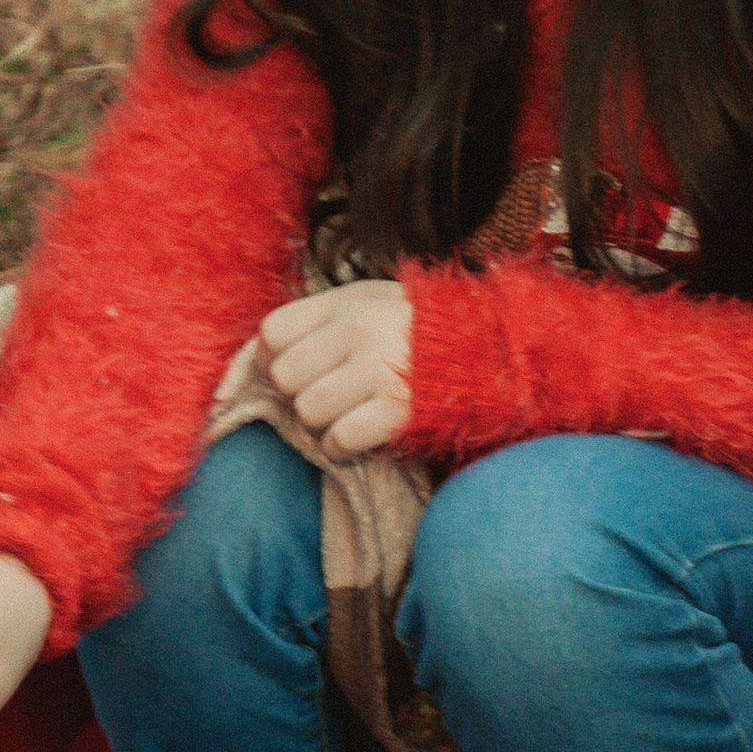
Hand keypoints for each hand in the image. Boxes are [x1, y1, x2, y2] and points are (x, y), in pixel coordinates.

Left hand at [258, 281, 412, 460]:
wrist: (494, 357)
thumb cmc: (422, 334)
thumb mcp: (375, 304)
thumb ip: (322, 320)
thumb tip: (258, 357)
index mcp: (349, 302)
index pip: (272, 333)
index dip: (275, 359)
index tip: (300, 369)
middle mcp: (359, 332)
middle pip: (285, 378)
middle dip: (300, 394)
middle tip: (332, 395)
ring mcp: (377, 372)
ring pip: (307, 413)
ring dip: (323, 424)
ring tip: (352, 414)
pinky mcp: (395, 413)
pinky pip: (337, 441)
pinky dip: (342, 448)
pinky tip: (362, 436)